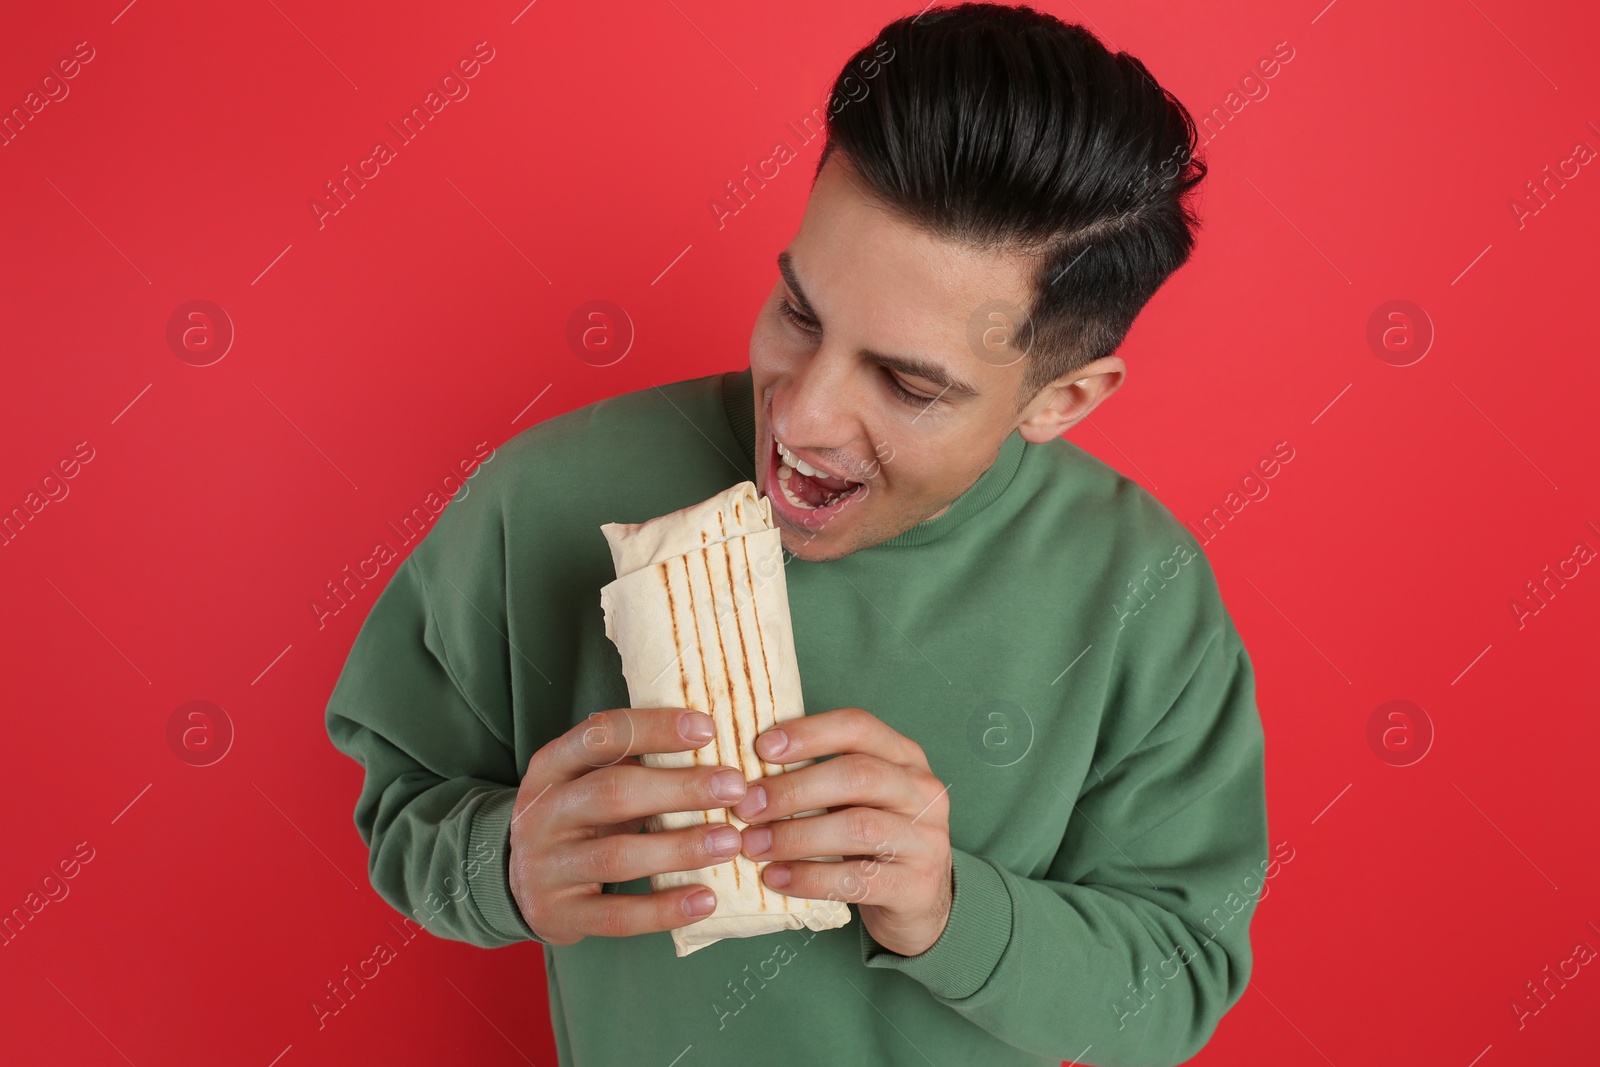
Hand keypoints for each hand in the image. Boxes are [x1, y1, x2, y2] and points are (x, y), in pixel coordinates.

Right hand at [507, 707, 749, 945]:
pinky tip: (705, 899)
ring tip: (730, 842)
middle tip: (734, 787)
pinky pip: (616, 916)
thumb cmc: (578, 816)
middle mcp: (543, 812)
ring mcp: (546, 866)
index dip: (654, 729)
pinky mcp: (558, 914)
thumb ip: (634, 759)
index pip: (601, 735)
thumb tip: (712, 740)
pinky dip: (663, 910)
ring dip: (680, 849)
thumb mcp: (589, 778)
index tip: (707, 729)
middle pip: (613, 793)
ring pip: (617, 857)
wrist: (519, 881)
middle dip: (680, 789)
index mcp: (552, 766)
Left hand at [730, 707, 953, 956]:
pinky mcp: (916, 886)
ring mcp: (925, 839)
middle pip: (857, 775)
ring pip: (858, 827)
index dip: (810, 733)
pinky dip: (809, 878)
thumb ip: (820, 778)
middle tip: (746, 805)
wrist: (921, 902)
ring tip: (753, 845)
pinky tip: (776, 877)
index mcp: (904, 757)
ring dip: (795, 836)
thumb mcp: (857, 798)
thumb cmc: (874, 839)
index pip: (859, 727)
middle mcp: (923, 791)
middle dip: (794, 789)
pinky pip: (857, 879)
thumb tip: (746, 772)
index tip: (762, 748)